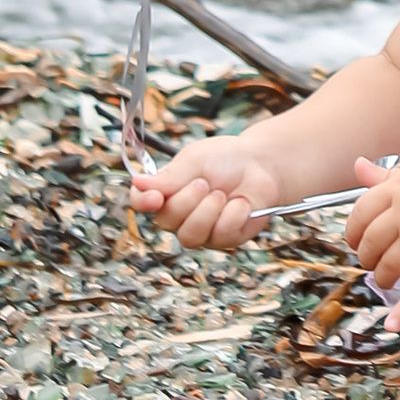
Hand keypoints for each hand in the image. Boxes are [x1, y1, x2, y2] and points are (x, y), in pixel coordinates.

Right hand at [132, 131, 283, 250]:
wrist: (262, 164)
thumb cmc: (225, 159)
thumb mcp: (195, 160)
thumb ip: (169, 176)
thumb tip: (137, 182)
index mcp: (166, 192)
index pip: (141, 201)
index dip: (142, 201)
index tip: (154, 197)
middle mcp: (179, 216)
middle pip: (166, 221)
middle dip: (187, 201)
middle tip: (205, 183)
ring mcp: (202, 231)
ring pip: (190, 236)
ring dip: (209, 210)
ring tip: (221, 194)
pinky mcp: (225, 239)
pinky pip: (221, 235)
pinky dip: (233, 214)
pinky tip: (240, 203)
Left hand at [345, 150, 399, 325]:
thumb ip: (384, 174)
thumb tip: (357, 166)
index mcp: (397, 190)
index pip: (360, 214)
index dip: (354, 231)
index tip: (357, 239)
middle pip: (371, 243)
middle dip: (367, 256)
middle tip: (373, 259)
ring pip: (389, 266)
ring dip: (382, 277)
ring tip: (386, 278)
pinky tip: (392, 325)